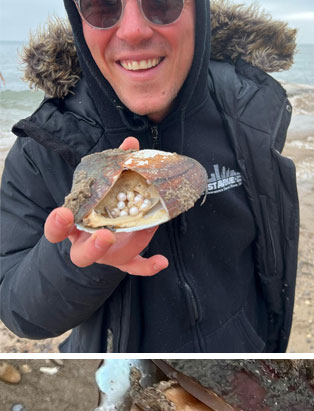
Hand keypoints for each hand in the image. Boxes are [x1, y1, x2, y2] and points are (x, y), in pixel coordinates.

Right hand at [44, 137, 167, 277]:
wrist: (98, 232)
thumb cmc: (94, 206)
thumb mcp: (97, 188)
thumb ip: (111, 167)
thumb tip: (131, 142)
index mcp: (72, 228)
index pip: (55, 231)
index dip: (57, 225)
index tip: (63, 213)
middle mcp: (85, 245)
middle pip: (82, 255)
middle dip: (93, 246)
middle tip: (106, 234)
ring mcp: (104, 256)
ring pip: (110, 260)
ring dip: (127, 249)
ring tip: (142, 232)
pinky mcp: (122, 262)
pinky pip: (135, 267)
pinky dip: (148, 266)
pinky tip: (162, 260)